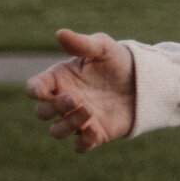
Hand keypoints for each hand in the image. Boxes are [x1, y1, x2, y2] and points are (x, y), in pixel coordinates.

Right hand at [26, 30, 136, 151]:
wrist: (145, 81)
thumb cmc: (118, 61)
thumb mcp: (102, 47)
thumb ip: (81, 44)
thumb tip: (60, 33)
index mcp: (59, 79)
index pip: (35, 87)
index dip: (34, 90)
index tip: (42, 90)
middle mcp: (64, 101)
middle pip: (42, 112)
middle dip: (54, 107)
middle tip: (75, 99)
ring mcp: (77, 119)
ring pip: (57, 131)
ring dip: (68, 124)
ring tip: (89, 111)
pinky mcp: (94, 134)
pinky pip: (80, 146)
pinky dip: (83, 142)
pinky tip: (95, 131)